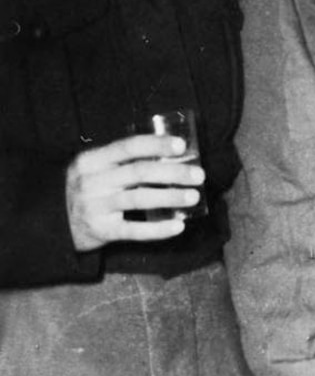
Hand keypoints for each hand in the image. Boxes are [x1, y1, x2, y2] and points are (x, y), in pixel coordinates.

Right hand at [65, 133, 203, 251]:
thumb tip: (174, 154)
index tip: (181, 145)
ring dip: (170, 196)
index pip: (127, 147)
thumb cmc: (88, 188)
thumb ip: (124, 160)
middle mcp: (92, 182)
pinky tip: (178, 226)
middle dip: (173, 172)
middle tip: (199, 175)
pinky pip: (134, 230)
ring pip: (139, 199)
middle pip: (139, 172)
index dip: (156, 144)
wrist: (53, 221)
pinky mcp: (100, 231)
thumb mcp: (96, 168)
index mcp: (92, 161)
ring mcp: (95, 207)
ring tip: (193, 197)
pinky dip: (158, 229)